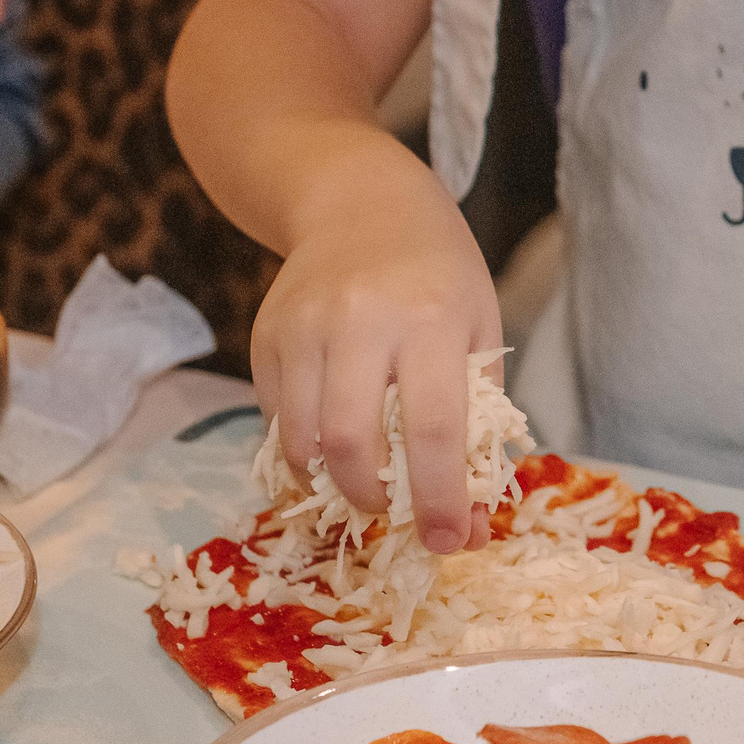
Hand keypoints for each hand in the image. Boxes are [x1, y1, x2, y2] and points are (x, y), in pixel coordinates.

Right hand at [252, 192, 501, 551]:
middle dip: (371, 500)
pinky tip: (329, 445)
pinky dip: (302, 452)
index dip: (439, 499)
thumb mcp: (478, 331)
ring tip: (360, 487)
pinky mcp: (265, 334)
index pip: (432, 429)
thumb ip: (478, 426)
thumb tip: (472, 526)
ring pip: (299, 439)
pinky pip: (275, 418)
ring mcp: (304, 326)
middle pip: (350, 442)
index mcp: (430, 320)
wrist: (360, 201)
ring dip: (329, 485)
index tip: (450, 542)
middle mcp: (361, 321)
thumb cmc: (437, 275)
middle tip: (392, 514)